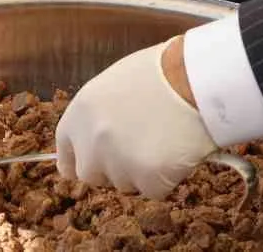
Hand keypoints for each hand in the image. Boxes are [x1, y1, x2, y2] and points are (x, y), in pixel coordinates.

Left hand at [55, 38, 216, 197]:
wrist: (196, 78)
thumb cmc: (160, 72)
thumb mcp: (113, 85)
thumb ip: (97, 117)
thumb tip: (93, 138)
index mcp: (79, 114)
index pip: (66, 156)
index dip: (82, 160)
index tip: (95, 162)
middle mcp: (92, 142)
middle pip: (92, 176)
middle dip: (112, 168)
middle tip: (140, 145)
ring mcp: (119, 164)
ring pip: (125, 184)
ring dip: (142, 171)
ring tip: (163, 138)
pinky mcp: (149, 179)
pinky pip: (155, 190)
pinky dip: (167, 177)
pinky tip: (176, 148)